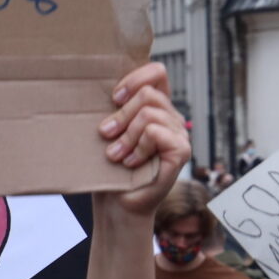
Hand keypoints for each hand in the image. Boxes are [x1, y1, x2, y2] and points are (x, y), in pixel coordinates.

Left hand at [103, 63, 191, 215]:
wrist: (118, 205)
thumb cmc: (110, 169)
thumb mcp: (109, 131)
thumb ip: (114, 108)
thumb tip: (98, 87)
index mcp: (156, 108)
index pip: (156, 73)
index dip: (134, 79)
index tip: (113, 98)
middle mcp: (171, 118)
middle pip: (148, 93)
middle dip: (122, 114)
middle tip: (106, 134)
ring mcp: (179, 134)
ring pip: (149, 113)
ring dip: (126, 135)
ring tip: (115, 154)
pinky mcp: (181, 150)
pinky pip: (155, 132)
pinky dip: (138, 147)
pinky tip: (131, 162)